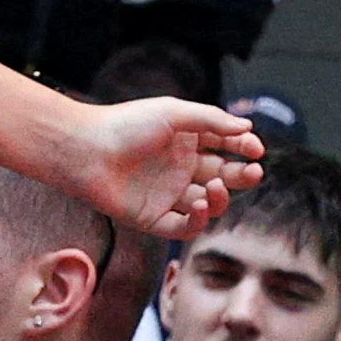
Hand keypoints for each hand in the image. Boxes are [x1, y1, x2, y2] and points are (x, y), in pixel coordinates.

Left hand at [55, 97, 260, 240]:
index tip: (255, 148)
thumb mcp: (174, 113)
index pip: (227, 148)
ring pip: (209, 205)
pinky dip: (198, 220)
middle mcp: (181, 170)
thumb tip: (248, 129)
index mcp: (187, 142)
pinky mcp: (154, 219)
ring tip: (216, 186)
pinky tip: (200, 203)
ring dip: (221, 198)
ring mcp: (168, 195)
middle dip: (242, 176)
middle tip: (253, 172)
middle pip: (224, 178)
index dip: (244, 149)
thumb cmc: (126, 125)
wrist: (85, 149)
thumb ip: (212, 121)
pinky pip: (184, 227)